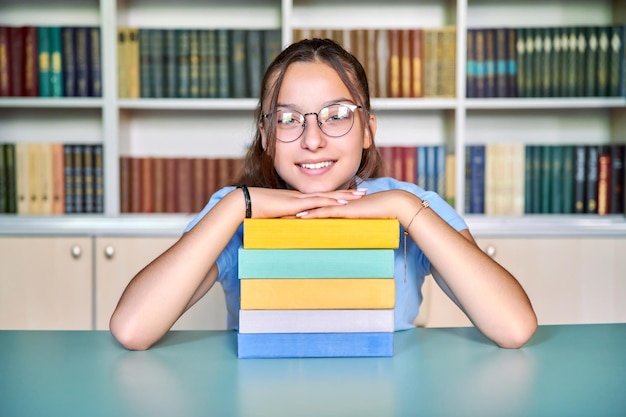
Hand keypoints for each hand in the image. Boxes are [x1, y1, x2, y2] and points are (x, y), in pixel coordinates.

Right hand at [246, 187, 367, 218]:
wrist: (247, 202)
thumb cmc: (258, 210)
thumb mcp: (277, 216)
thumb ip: (287, 220)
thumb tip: (293, 228)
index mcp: (300, 199)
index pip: (323, 196)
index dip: (338, 195)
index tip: (351, 196)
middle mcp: (303, 196)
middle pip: (330, 194)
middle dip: (348, 193)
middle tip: (364, 192)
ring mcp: (301, 198)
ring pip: (328, 196)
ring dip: (345, 196)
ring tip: (360, 196)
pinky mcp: (298, 203)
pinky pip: (318, 203)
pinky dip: (332, 203)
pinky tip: (343, 205)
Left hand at [293, 190, 416, 222]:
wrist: (394, 205)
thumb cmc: (382, 212)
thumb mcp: (363, 218)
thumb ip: (354, 222)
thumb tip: (348, 230)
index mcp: (339, 204)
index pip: (317, 205)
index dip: (302, 208)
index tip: (287, 211)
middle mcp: (337, 203)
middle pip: (311, 204)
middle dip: (294, 208)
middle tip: (277, 211)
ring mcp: (340, 205)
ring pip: (314, 207)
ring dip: (298, 211)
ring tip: (282, 214)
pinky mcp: (346, 210)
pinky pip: (326, 212)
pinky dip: (313, 215)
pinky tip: (301, 217)